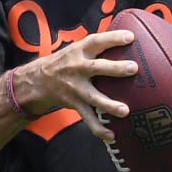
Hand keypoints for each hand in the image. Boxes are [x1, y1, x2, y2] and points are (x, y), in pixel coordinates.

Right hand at [15, 30, 139, 140]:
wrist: (38, 80)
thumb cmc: (68, 61)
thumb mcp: (78, 48)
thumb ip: (100, 46)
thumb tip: (132, 36)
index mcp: (80, 51)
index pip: (97, 41)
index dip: (113, 38)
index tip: (130, 37)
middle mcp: (77, 68)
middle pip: (96, 68)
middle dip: (115, 68)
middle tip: (133, 68)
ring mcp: (75, 88)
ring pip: (93, 97)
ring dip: (109, 105)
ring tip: (125, 111)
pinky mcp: (74, 104)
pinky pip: (88, 118)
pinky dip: (99, 129)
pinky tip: (112, 136)